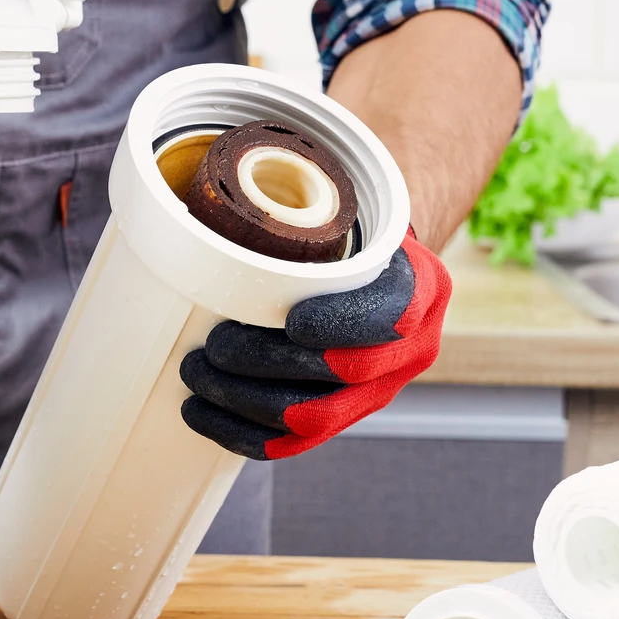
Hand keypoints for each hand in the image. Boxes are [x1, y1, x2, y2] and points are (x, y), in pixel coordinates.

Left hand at [178, 230, 451, 459]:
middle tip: (212, 348)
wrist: (374, 268)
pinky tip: (203, 416)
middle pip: (345, 372)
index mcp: (422, 290)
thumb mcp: (354, 209)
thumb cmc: (351, 232)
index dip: (343, 324)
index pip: (392, 317)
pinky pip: (298, 444)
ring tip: (195, 375)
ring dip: (244, 401)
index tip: (292, 321)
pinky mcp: (346, 416)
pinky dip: (245, 435)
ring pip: (315, 417)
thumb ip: (320, 210)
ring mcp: (381, 390)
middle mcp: (413, 348)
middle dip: (268, 364)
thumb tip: (238, 174)